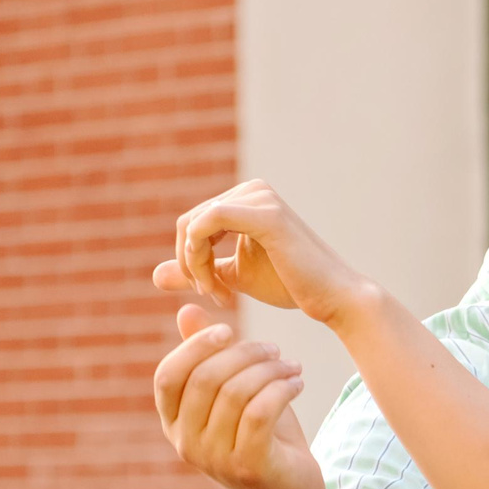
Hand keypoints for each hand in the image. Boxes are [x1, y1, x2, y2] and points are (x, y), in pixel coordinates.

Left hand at [152, 180, 371, 329]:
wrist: (333, 298)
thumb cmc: (292, 286)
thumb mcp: (233, 278)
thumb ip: (199, 272)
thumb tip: (155, 276)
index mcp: (246, 199)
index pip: (192, 222)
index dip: (189, 261)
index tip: (210, 293)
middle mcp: (253, 189)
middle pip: (187, 222)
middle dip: (191, 265)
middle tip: (214, 297)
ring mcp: (259, 198)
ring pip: (193, 225)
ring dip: (195, 266)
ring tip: (219, 294)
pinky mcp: (265, 213)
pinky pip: (207, 223)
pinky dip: (200, 257)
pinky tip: (218, 285)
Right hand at [153, 301, 323, 488]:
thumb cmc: (260, 440)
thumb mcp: (232, 395)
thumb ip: (208, 358)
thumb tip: (187, 309)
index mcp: (174, 424)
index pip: (167, 376)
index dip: (195, 346)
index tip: (229, 329)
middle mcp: (186, 443)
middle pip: (204, 379)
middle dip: (242, 354)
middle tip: (274, 349)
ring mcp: (215, 458)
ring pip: (235, 392)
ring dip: (269, 370)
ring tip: (292, 366)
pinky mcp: (248, 466)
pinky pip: (260, 412)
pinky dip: (282, 389)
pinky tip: (298, 383)